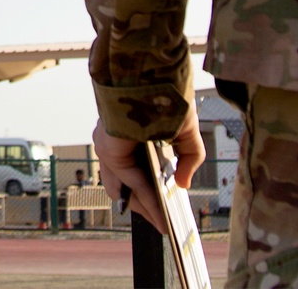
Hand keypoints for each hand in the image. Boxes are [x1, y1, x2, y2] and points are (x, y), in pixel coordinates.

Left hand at [93, 101, 205, 233]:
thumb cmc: (167, 93)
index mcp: (131, 132)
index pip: (135, 168)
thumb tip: (182, 184)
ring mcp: (109, 145)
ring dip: (146, 208)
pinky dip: (146, 202)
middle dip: (146, 205)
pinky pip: (129, 184)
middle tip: (165, 222)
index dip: (150, 191)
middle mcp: (117, 140)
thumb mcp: (184, 129)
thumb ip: (188, 157)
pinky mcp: (109, 150)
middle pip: (126, 183)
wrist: (153, 73)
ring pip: (124, 187)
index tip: (166, 209)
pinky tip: (162, 216)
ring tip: (165, 225)